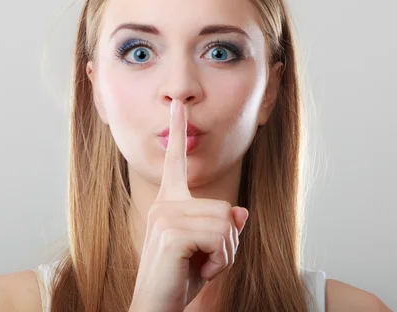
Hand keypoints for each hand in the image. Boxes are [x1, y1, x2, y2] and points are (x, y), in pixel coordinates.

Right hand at [129, 99, 248, 311]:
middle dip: (227, 243)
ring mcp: (165, 216)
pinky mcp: (170, 233)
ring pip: (226, 223)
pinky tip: (197, 272)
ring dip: (224, 254)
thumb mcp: (209, 251)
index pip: (175, 162)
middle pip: (225, 208)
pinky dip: (219, 262)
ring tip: (199, 266)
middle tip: (204, 261)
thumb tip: (241, 213)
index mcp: (169, 202)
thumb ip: (223, 227)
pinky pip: (220, 238)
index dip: (177, 131)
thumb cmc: (179, 279)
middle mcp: (164, 204)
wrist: (156, 308)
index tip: (177, 105)